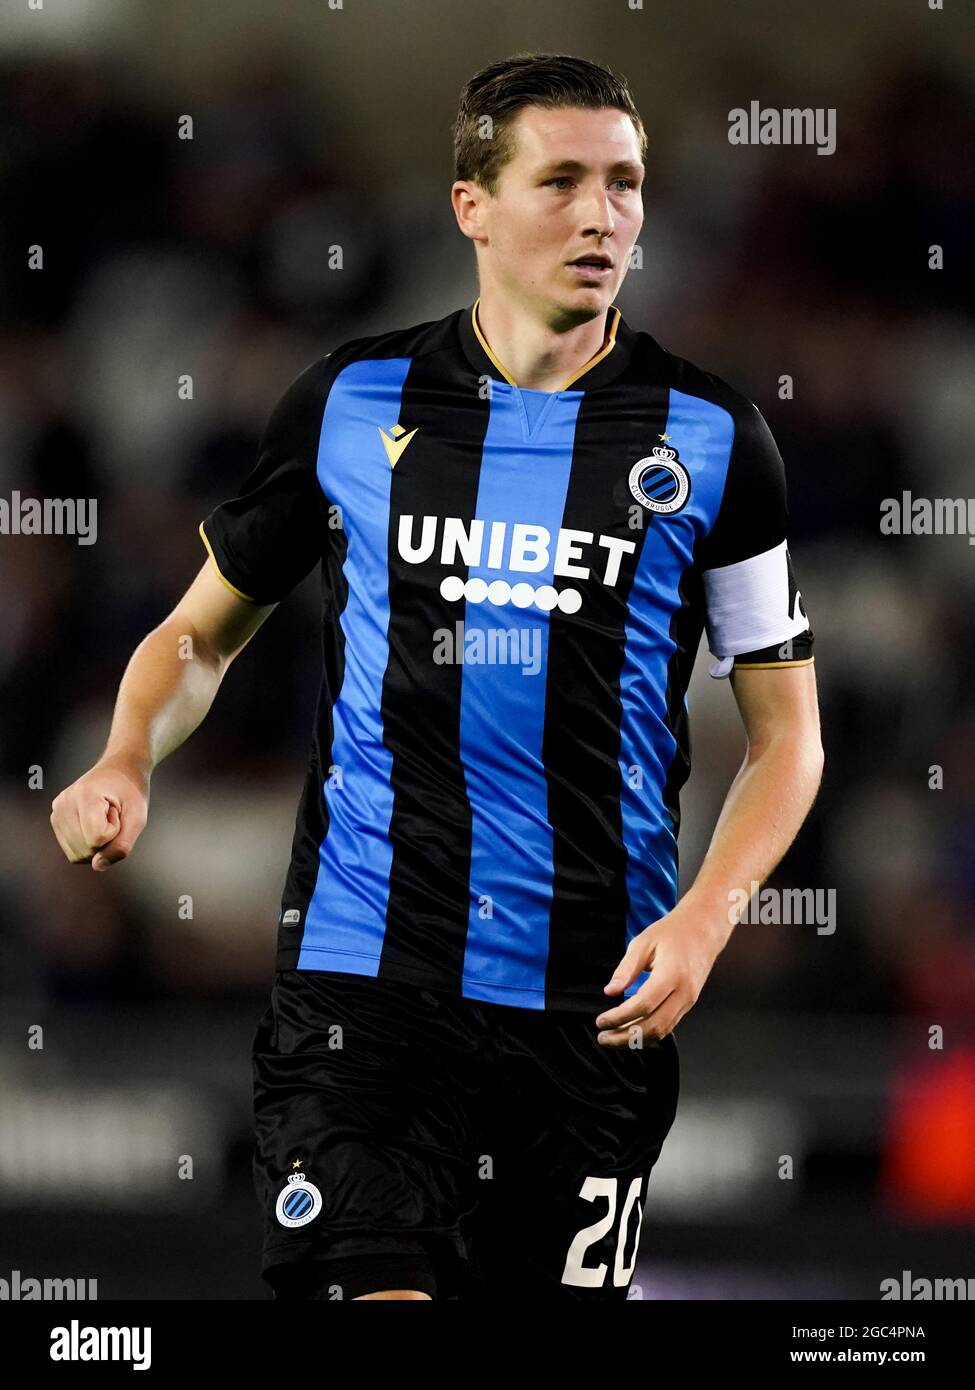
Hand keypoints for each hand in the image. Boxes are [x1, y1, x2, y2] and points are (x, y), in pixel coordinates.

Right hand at [50, 757, 149, 871]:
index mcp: (85, 795)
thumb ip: (121, 845)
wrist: (119, 769)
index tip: (118, 811)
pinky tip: (93, 823)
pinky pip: (72, 851)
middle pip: (86, 849)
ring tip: (103, 818)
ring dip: (96, 844)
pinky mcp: (56, 819)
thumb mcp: (138, 818)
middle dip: (106, 840)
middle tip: (112, 814)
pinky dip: (87, 845)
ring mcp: (57, 811)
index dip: (115, 831)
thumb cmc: (131, 792)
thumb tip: (97, 866)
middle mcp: (64, 802)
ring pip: (77, 854)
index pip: (97, 838)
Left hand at [594, 900, 723, 1046]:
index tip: (601, 1021)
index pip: (643, 1005)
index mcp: (672, 974)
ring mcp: (689, 1000)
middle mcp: (684, 992)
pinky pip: (668, 1025)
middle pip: (654, 1026)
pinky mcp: (688, 1003)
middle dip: (625, 1037)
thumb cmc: (673, 932)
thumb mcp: (643, 942)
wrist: (704, 929)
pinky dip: (649, 1034)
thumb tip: (610, 992)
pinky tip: (631, 1032)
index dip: (620, 1017)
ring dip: (636, 1040)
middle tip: (603, 1037)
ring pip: (662, 1031)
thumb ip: (626, 969)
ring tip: (613, 1038)